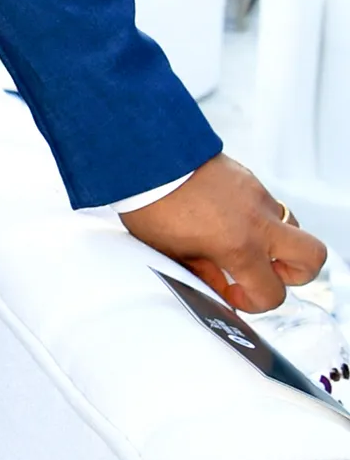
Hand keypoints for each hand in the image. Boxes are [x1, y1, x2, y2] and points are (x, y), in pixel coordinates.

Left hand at [122, 154, 326, 312]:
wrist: (147, 158)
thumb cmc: (152, 205)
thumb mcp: (172, 254)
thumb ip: (204, 275)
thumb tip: (221, 289)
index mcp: (239, 246)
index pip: (272, 293)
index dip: (254, 302)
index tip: (231, 293)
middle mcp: (258, 221)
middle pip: (312, 256)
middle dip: (295, 273)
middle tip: (261, 273)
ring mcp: (258, 196)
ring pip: (293, 227)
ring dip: (276, 243)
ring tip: (241, 245)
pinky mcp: (250, 179)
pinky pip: (270, 206)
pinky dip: (259, 220)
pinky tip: (228, 222)